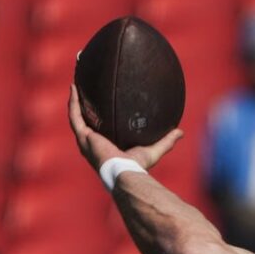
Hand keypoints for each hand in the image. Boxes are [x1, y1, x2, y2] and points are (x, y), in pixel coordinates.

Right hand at [67, 84, 183, 171]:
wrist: (126, 172)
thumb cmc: (137, 165)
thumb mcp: (153, 150)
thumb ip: (166, 141)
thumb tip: (180, 132)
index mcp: (105, 144)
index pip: (100, 126)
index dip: (99, 113)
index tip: (101, 99)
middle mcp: (93, 142)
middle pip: (86, 118)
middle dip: (84, 103)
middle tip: (85, 85)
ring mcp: (86, 139)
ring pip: (76, 114)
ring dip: (75, 98)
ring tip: (77, 81)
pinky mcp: (84, 136)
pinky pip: (75, 115)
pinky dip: (74, 102)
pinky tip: (75, 87)